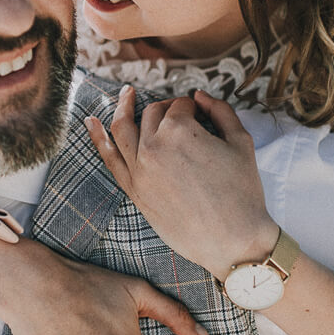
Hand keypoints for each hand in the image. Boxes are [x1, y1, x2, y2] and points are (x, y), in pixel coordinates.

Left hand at [86, 86, 277, 281]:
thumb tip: (199, 95)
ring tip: (126, 94)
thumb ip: (220, 110)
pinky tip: (90, 121)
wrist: (232, 240)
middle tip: (181, 114)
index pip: (181, 106)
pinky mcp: (134, 190)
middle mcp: (153, 146)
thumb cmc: (242, 192)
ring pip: (123, 128)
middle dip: (167, 109)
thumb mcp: (241, 142)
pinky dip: (97, 137)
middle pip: (154, 114)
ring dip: (123, 107)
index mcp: (180, 131)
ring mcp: (139, 169)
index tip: (202, 114)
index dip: (194, 107)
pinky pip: (109, 158)